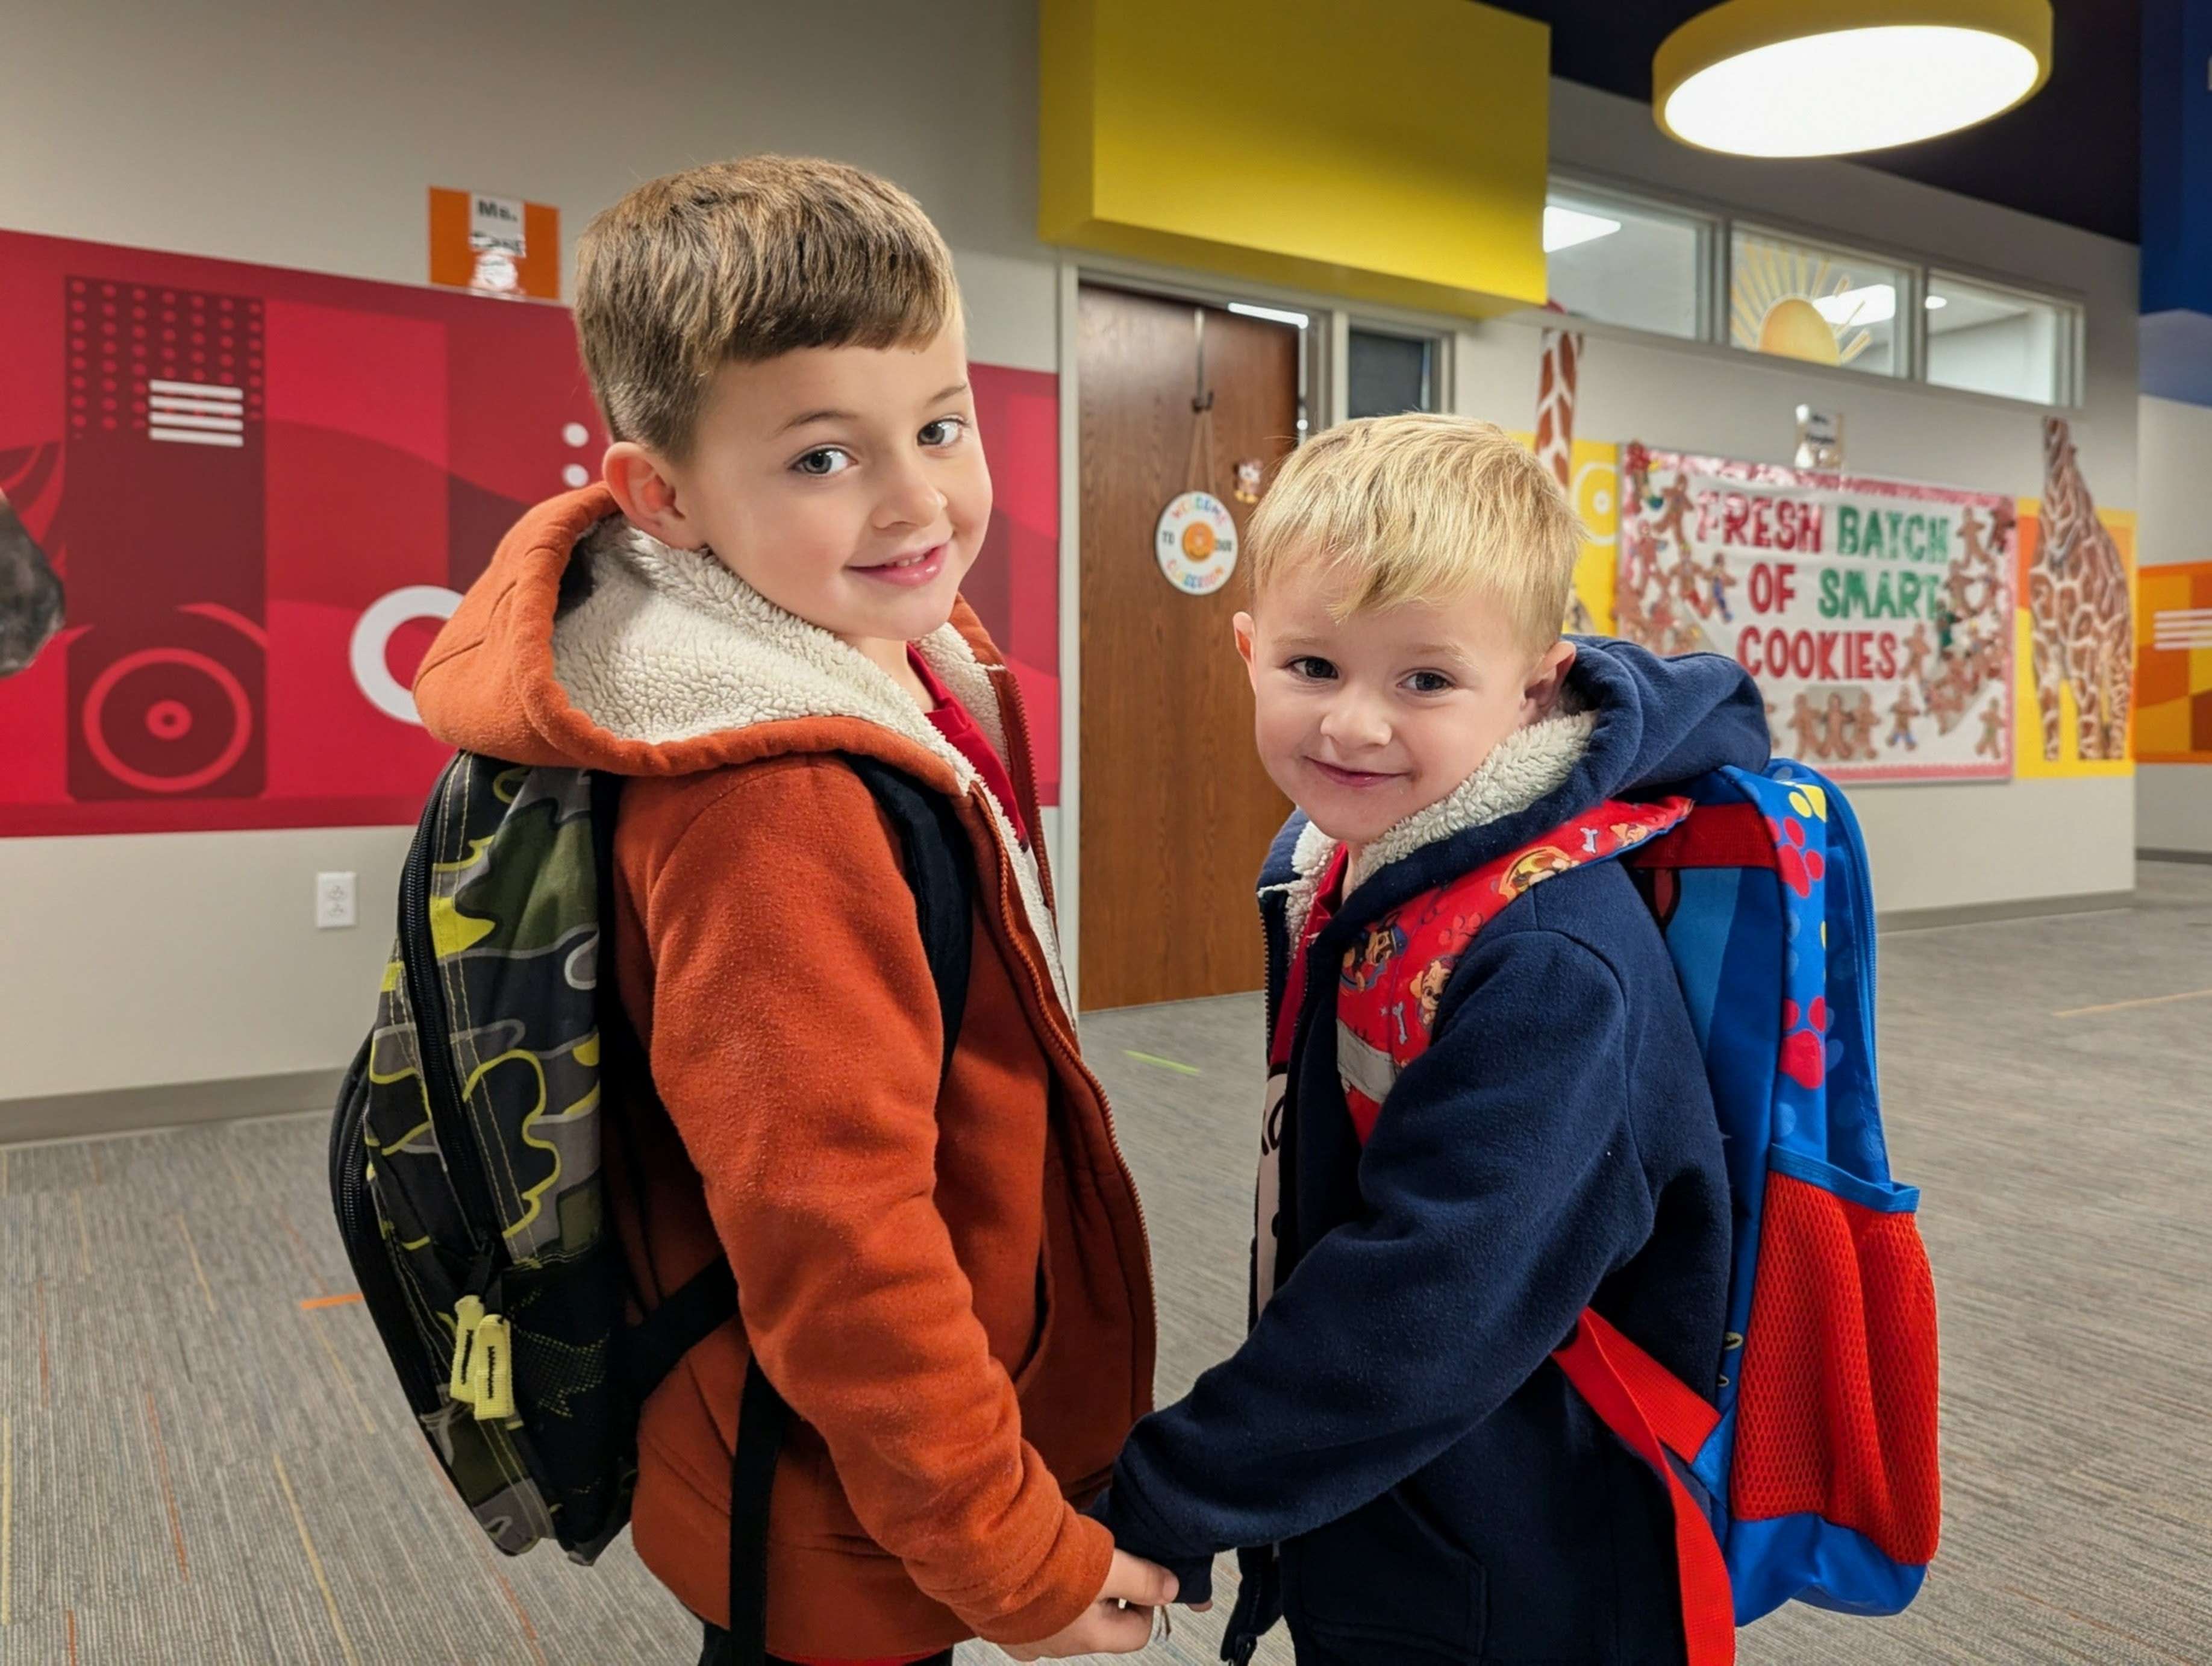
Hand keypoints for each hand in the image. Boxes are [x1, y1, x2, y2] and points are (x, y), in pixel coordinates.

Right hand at [1004, 1550, 1178, 1659]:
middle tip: (1093, 1562)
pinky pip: (1028, 1619)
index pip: (1137, 1633)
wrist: (985, 1558)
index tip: (1134, 1574)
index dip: (1143, 1603)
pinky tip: (1028, 1576)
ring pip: (1062, 1622)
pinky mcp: (999, 1629)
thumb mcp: (1107, 1565)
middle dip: (1103, 1597)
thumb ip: (1142, 1579)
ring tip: (1057, 1563)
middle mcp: (1057, 1650)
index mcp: (1090, 1638)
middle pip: (1099, 1627)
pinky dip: (1034, 1601)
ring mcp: (1025, 1643)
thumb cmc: (1047, 1562)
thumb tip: (1172, 1590)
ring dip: (1067, 1598)